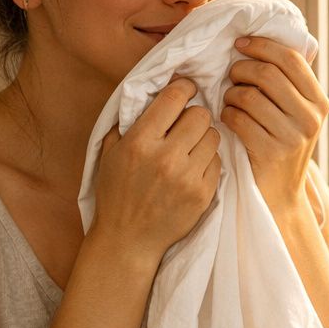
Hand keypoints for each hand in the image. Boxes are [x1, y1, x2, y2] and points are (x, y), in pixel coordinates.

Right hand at [91, 76, 220, 264]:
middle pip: (200, 115)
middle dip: (194, 115)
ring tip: (190, 147)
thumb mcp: (110, 152)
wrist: (128, 239)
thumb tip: (153, 91)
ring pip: (213, 136)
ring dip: (203, 138)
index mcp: (140, 142)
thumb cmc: (117, 192)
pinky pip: (218, 161)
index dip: (183, 87)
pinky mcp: (203, 194)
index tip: (186, 89)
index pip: (173, 99)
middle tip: (186, 125)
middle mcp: (166, 157)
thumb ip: (130, 121)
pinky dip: (208, 161)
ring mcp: (187, 177)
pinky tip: (193, 168)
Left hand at [221, 35, 328, 215]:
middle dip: (241, 69)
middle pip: (267, 73)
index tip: (240, 44)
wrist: (279, 196)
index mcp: (319, 103)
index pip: (291, 59)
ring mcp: (292, 137)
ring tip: (230, 101)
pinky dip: (226, 115)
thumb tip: (264, 40)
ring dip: (230, 94)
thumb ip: (288, 84)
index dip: (262, 46)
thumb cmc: (280, 146)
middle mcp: (310, 119)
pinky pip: (237, 118)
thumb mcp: (296, 115)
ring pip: (248, 95)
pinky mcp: (269, 153)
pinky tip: (229, 120)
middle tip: (231, 75)